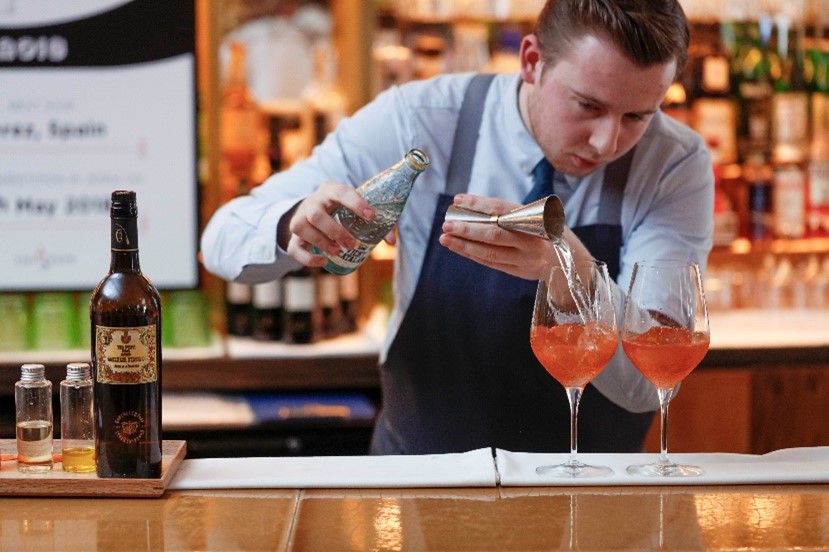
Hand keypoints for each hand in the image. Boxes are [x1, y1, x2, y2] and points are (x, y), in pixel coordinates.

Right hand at [283, 182, 374, 265]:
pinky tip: (323, 262)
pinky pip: (293, 248)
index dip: (356, 203)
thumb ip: (377, 223)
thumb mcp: (357, 210)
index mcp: (330, 191)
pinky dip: (307, 258)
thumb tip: (392, 242)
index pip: (341, 192)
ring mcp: (299, 219)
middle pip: (316, 214)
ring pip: (300, 227)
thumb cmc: (341, 211)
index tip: (371, 217)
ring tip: (336, 251)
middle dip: (334, 230)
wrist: (313, 212)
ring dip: (320, 242)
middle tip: (351, 244)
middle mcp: (312, 202)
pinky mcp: (294, 237)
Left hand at [439, 194, 592, 279]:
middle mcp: (532, 240)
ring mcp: (525, 258)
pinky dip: (472, 254)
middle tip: (447, 223)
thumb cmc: (549, 232)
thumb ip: (512, 213)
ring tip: (445, 237)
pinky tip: (458, 247)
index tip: (458, 200)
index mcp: (537, 219)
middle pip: (494, 234)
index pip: (503, 209)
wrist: (571, 261)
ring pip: (489, 252)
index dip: (479, 204)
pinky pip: (491, 262)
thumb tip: (472, 206)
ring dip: (464, 245)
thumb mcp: (539, 215)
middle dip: (468, 228)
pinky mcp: (519, 271)